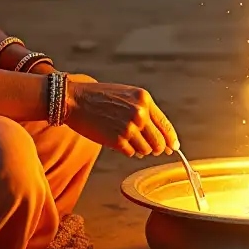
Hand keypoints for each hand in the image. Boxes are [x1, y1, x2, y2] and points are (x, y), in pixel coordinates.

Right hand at [63, 77, 178, 157]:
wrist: (74, 99)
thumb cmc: (99, 96)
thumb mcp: (127, 95)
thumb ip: (143, 111)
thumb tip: (158, 135)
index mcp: (144, 100)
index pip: (165, 125)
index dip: (171, 139)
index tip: (173, 147)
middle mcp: (140, 113)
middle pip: (159, 142)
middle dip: (157, 148)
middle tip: (152, 150)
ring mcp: (129, 128)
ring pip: (146, 150)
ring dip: (140, 150)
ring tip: (129, 141)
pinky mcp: (117, 140)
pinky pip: (131, 153)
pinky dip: (128, 151)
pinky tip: (119, 142)